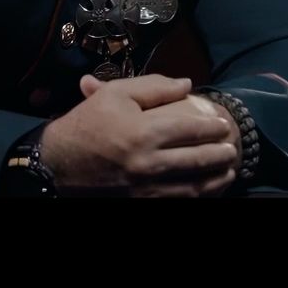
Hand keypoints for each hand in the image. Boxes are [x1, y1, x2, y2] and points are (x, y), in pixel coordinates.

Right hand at [39, 74, 239, 196]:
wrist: (55, 164)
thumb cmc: (86, 124)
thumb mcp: (116, 95)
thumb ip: (154, 86)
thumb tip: (187, 84)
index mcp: (144, 133)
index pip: (191, 130)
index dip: (213, 128)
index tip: (224, 125)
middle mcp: (147, 164)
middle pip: (197, 160)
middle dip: (220, 155)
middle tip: (232, 149)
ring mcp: (143, 188)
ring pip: (192, 187)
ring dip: (215, 180)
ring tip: (228, 171)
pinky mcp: (137, 203)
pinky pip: (175, 202)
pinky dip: (195, 197)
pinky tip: (204, 190)